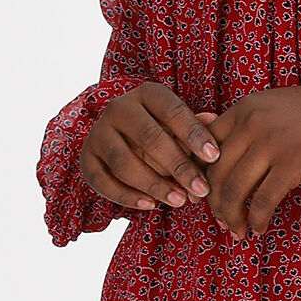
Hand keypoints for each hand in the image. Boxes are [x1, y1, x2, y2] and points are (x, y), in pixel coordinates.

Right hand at [76, 84, 221, 213]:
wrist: (120, 136)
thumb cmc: (162, 130)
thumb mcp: (179, 124)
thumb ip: (195, 126)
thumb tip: (213, 121)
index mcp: (146, 94)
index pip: (172, 110)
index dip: (193, 134)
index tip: (213, 156)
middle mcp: (118, 108)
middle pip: (149, 138)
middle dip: (178, 166)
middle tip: (201, 189)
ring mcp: (99, 133)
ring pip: (125, 162)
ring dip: (154, 184)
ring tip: (179, 201)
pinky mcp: (87, 158)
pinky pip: (103, 181)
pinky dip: (127, 196)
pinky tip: (150, 205)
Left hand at [203, 85, 300, 236]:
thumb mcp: (276, 108)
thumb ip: (248, 123)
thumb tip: (216, 143)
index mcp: (245, 109)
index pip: (205, 145)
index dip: (199, 175)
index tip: (202, 195)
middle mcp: (252, 124)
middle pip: (216, 172)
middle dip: (214, 204)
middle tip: (221, 221)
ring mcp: (272, 143)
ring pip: (235, 190)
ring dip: (233, 217)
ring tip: (238, 232)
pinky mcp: (293, 163)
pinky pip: (263, 200)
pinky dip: (257, 220)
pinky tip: (259, 229)